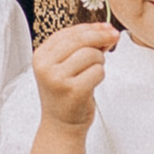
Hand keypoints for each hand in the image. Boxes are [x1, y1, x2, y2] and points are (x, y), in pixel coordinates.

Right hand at [30, 17, 116, 133]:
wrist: (61, 125)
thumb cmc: (66, 94)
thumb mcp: (65, 65)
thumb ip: (81, 46)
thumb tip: (106, 29)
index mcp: (41, 56)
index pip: (69, 32)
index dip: (91, 28)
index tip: (107, 29)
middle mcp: (45, 66)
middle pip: (81, 40)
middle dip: (101, 40)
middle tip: (112, 41)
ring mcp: (57, 79)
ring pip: (91, 54)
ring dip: (99, 62)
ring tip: (91, 74)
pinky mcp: (73, 91)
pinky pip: (98, 71)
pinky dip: (100, 76)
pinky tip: (91, 84)